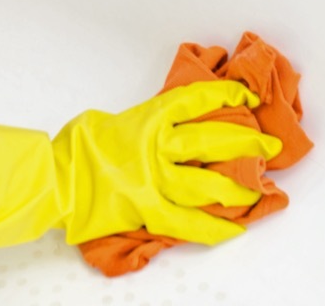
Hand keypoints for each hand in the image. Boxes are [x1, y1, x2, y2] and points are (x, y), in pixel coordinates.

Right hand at [0, 81, 282, 251]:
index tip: (246, 98)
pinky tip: (235, 228)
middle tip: (270, 144)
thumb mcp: (111, 119)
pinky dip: (213, 227)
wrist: (54, 177)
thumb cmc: (76, 146)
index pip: (195, 100)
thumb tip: (160, 124)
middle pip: (210, 141)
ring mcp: (152, 180)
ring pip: (204, 182)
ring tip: (259, 187)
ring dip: (235, 186)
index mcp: (147, 119)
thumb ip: (140, 121)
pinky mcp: (146, 209)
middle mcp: (155, 147)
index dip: (225, 96)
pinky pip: (188, 222)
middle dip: (245, 142)